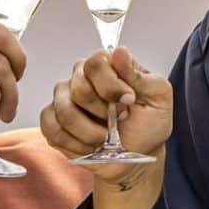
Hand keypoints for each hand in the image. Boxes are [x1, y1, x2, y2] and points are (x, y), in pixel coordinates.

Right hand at [39, 47, 173, 180]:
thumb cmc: (148, 125)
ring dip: (90, 133)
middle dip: (103, 113)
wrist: (136, 155)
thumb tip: (120, 53)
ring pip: (65, 112)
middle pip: (79, 89)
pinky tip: (89, 146)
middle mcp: (80, 77)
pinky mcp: (52, 121)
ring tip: (105, 138)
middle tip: (118, 121)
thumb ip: (140, 76)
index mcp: (107, 66)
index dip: (110, 86)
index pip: (95, 64)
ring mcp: (63, 98)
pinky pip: (52, 130)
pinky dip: (75, 144)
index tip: (129, 101)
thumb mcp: (157, 98)